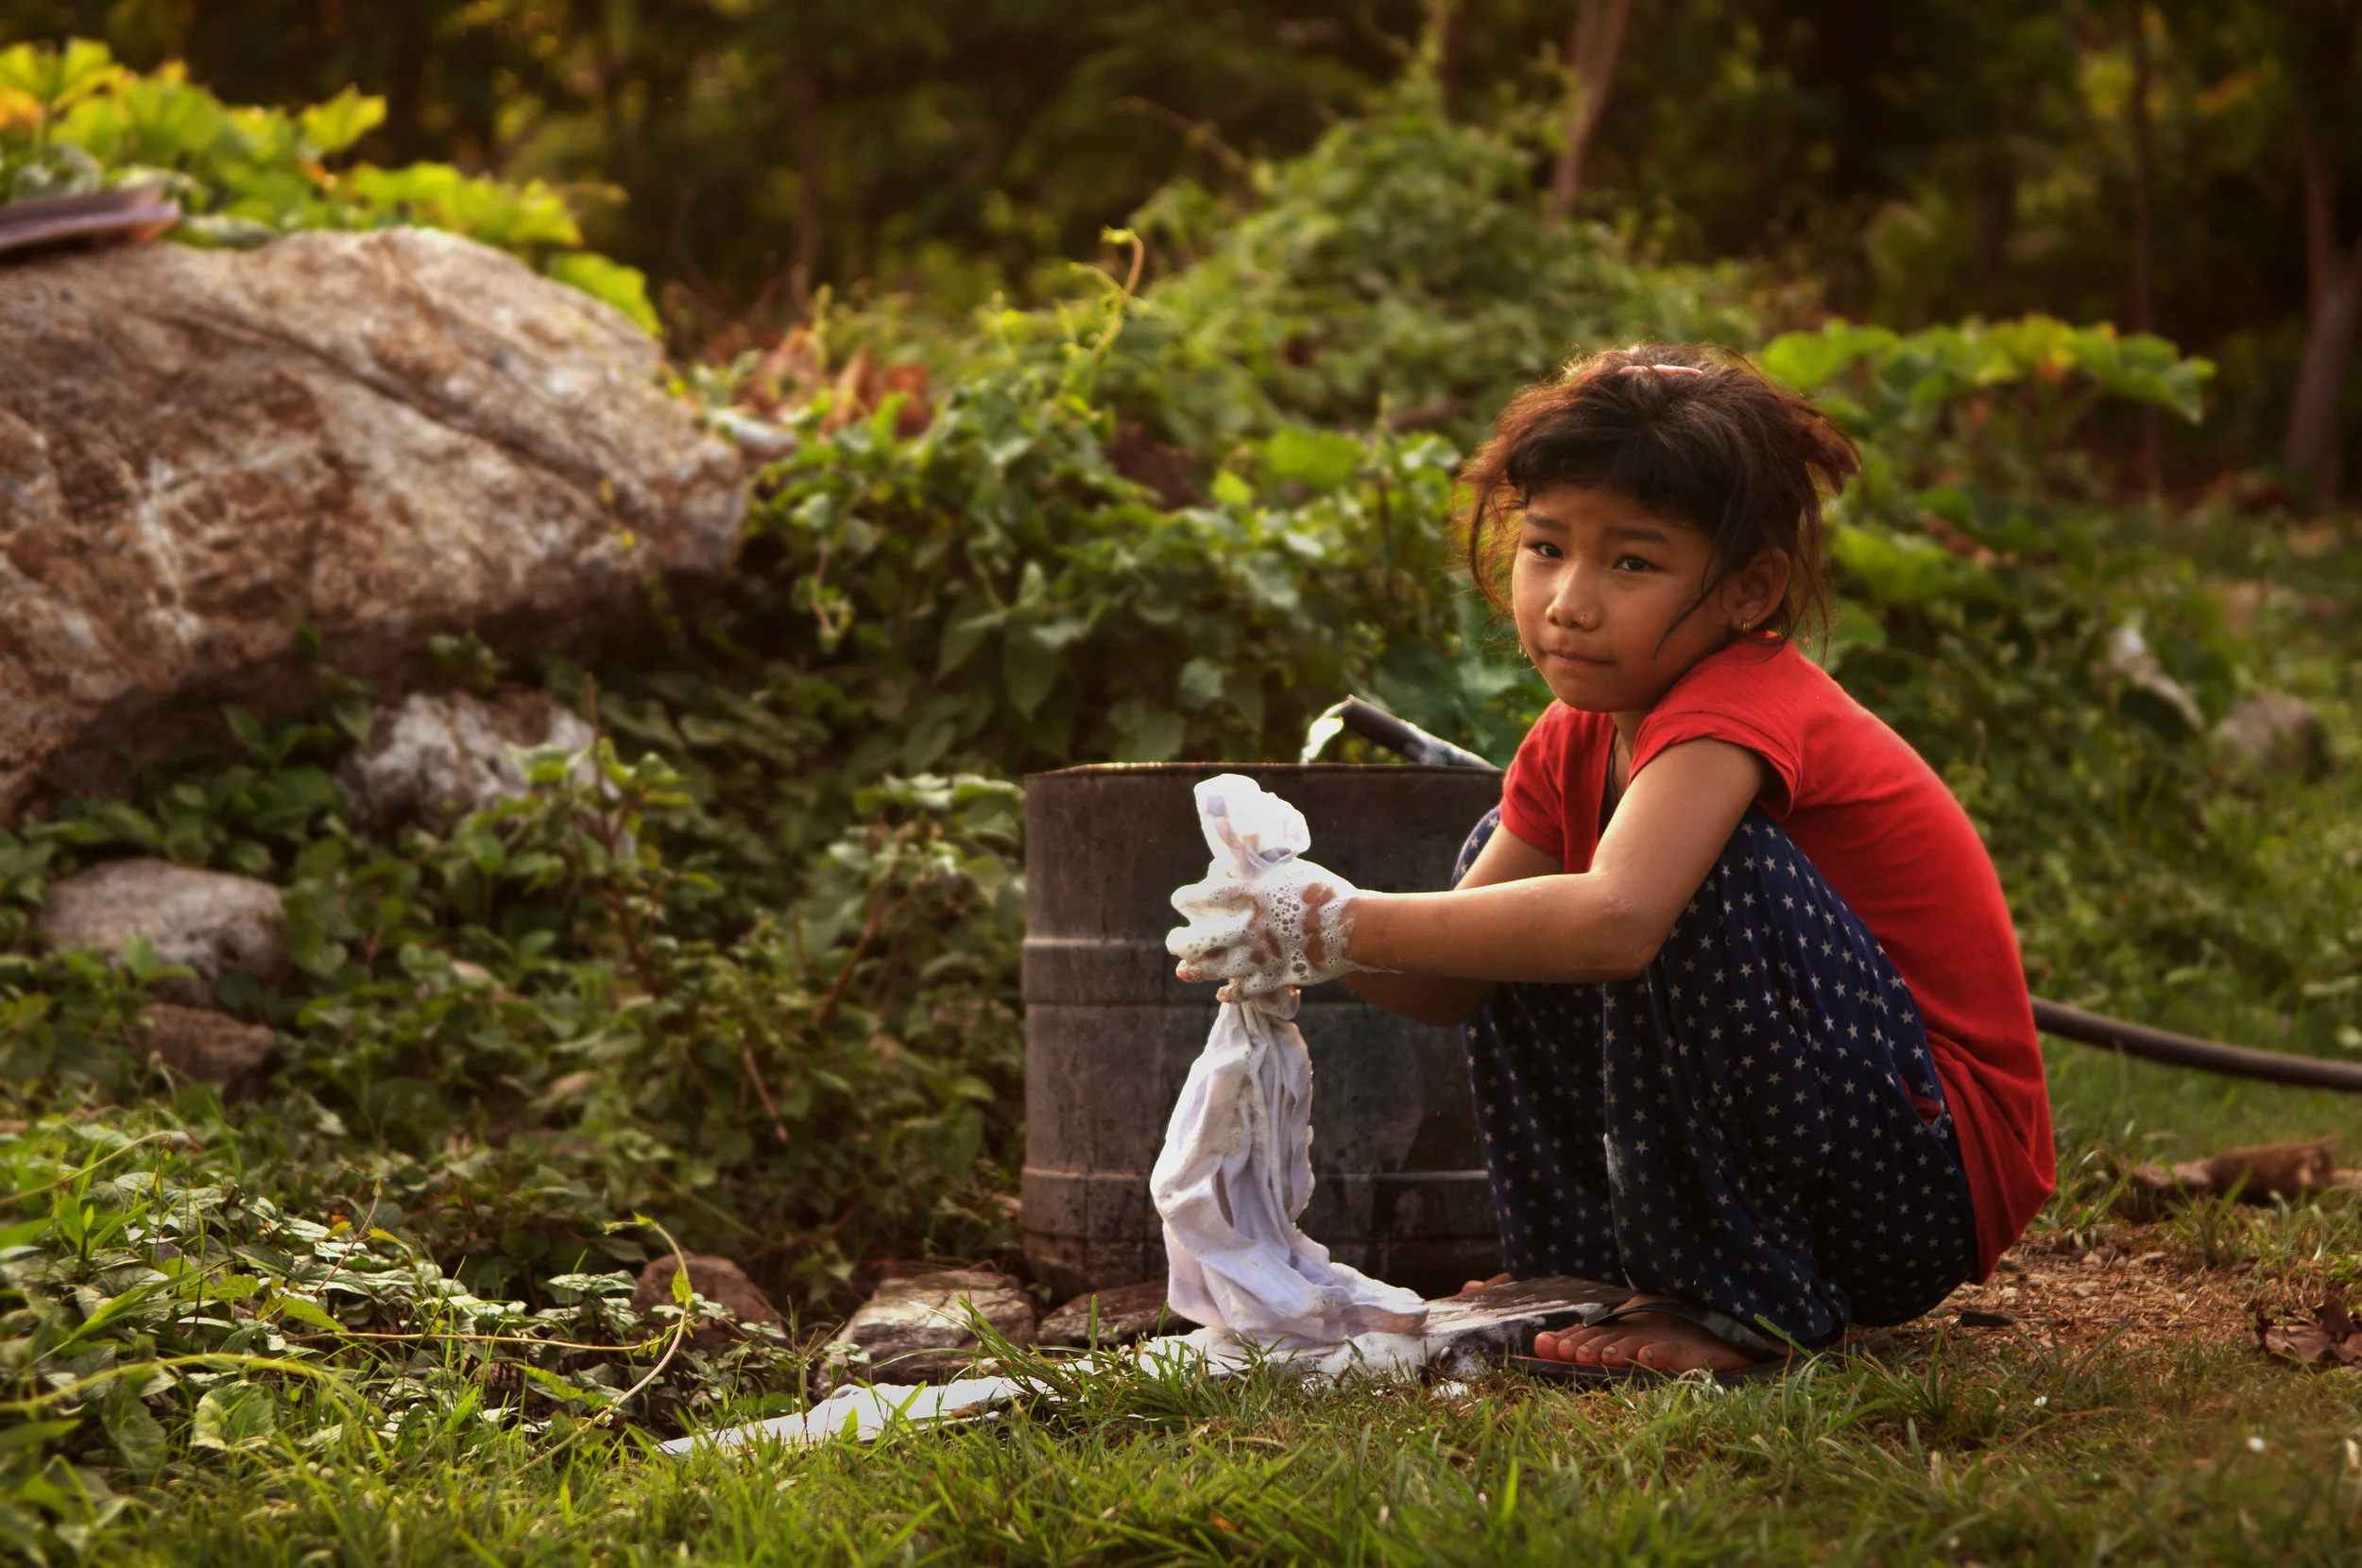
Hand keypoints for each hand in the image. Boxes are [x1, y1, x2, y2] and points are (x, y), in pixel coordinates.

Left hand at [1166, 854, 1365, 994]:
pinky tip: (1222, 993)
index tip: (1180, 902)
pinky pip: (1244, 990)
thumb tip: (1230, 866)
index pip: (1198, 899)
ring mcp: (1258, 956)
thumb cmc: (1324, 890)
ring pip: (1213, 968)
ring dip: (1195, 970)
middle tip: (1175, 941)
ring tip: (1183, 970)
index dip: (1185, 900)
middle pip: (1198, 939)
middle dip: (1180, 941)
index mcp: (1247, 894)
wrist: (1353, 926)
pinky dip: (1231, 993)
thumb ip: (1256, 869)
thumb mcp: (1286, 868)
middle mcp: (1245, 926)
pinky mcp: (1275, 978)